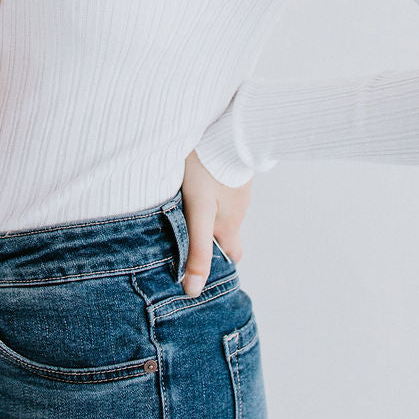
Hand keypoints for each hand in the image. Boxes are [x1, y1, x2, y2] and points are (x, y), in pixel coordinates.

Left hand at [179, 148, 252, 296]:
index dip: (219, 263)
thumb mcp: (198, 212)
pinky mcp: (232, 168)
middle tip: (183, 232)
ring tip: (180, 203)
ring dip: (206, 210)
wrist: (224, 129)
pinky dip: (209, 189)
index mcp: (230, 224)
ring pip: (222, 207)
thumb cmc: (208, 170)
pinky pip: (221, 186)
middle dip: (208, 236)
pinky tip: (192, 180)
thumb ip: (197, 248)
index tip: (201, 264)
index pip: (233, 256)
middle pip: (225, 231)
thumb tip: (193, 289)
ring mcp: (238, 187)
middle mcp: (238, 208)